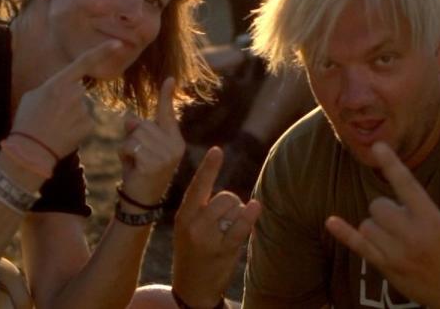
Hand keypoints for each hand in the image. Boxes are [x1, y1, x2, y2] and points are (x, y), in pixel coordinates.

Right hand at [11, 40, 124, 160]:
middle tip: (51, 115)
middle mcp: (75, 93)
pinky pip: (85, 122)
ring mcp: (83, 109)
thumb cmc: (27, 122)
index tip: (118, 44)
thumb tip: (62, 87)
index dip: (103, 51)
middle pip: (79, 91)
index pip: (85, 61)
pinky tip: (63, 134)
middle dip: (69, 101)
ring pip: (82, 108)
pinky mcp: (89, 124)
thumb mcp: (33, 96)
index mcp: (59, 82)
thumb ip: (52, 86)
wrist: (30, 151)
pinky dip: (76, 128)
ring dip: (72, 116)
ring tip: (54, 126)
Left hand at [118, 77, 185, 204]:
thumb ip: (137, 129)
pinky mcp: (154, 163)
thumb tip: (129, 117)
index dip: (166, 95)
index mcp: (175, 140)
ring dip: (128, 147)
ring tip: (135, 162)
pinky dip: (125, 154)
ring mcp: (166, 155)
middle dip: (133, 136)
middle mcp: (175, 146)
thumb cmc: (139, 171)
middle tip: (137, 156)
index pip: (168, 114)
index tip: (168, 78)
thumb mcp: (139, 146)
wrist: (139, 201)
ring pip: (136, 134)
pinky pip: (131, 146)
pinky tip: (133, 167)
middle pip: (143, 124)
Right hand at [172, 147, 261, 307]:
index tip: (217, 150)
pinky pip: (241, 226)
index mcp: (184, 216)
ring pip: (234, 209)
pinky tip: (255, 207)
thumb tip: (224, 190)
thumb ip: (199, 208)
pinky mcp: (223, 251)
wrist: (191, 289)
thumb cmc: (191, 253)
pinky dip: (250, 215)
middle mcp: (194, 225)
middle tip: (226, 220)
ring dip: (239, 215)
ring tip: (229, 231)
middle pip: (224, 197)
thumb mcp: (185, 229)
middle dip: (232, 203)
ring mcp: (208, 239)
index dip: (209, 167)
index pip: (197, 186)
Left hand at [325, 143, 439, 308]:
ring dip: (376, 227)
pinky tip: (331, 222)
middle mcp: (412, 234)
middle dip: (386, 210)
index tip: (378, 146)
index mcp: (431, 218)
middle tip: (402, 224)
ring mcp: (397, 252)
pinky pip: (359, 245)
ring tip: (395, 239)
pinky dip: (344, 232)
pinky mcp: (385, 266)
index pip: (407, 185)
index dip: (391, 164)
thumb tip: (387, 198)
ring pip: (367, 224)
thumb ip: (415, 208)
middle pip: (378, 206)